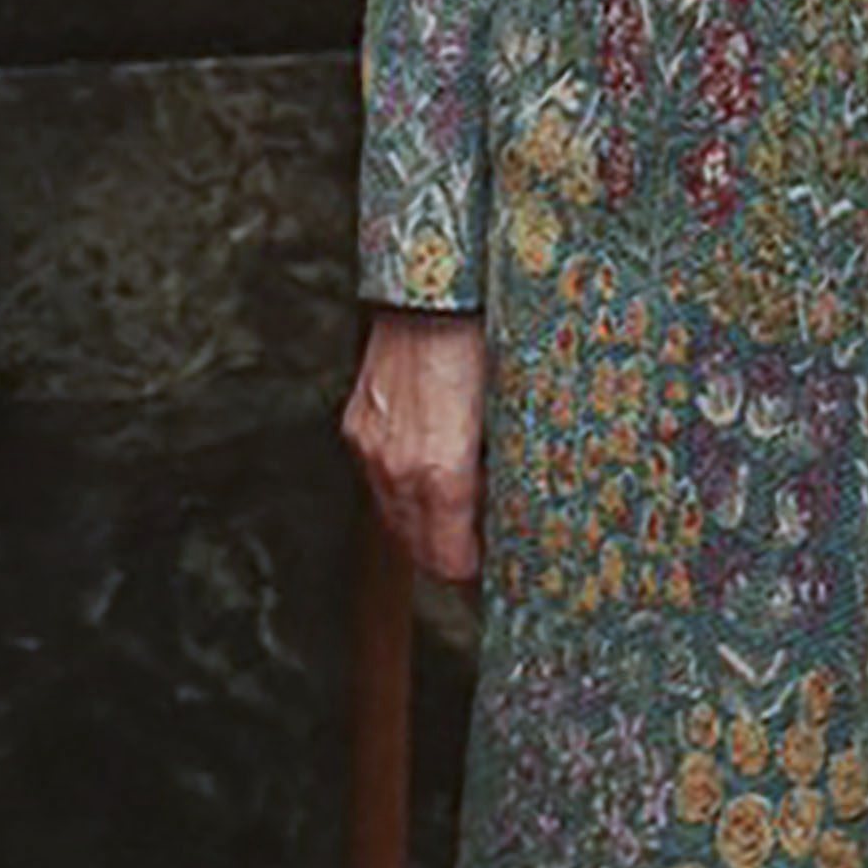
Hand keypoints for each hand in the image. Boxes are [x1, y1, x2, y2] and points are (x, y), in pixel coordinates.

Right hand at [345, 309, 488, 585]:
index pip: (447, 560)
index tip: (493, 570)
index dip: (472, 573)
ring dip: (423, 527)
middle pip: (417, 549)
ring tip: (457, 517)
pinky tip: (427, 476)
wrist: (428, 294)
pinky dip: (402, 491)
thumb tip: (511, 511)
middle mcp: (396, 467)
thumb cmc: (478, 347)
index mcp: (439, 471)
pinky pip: (378, 481)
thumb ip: (503, 476)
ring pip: (393, 518)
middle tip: (480, 553)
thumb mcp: (509, 419)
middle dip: (448, 557)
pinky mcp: (357, 426)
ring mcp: (370, 447)